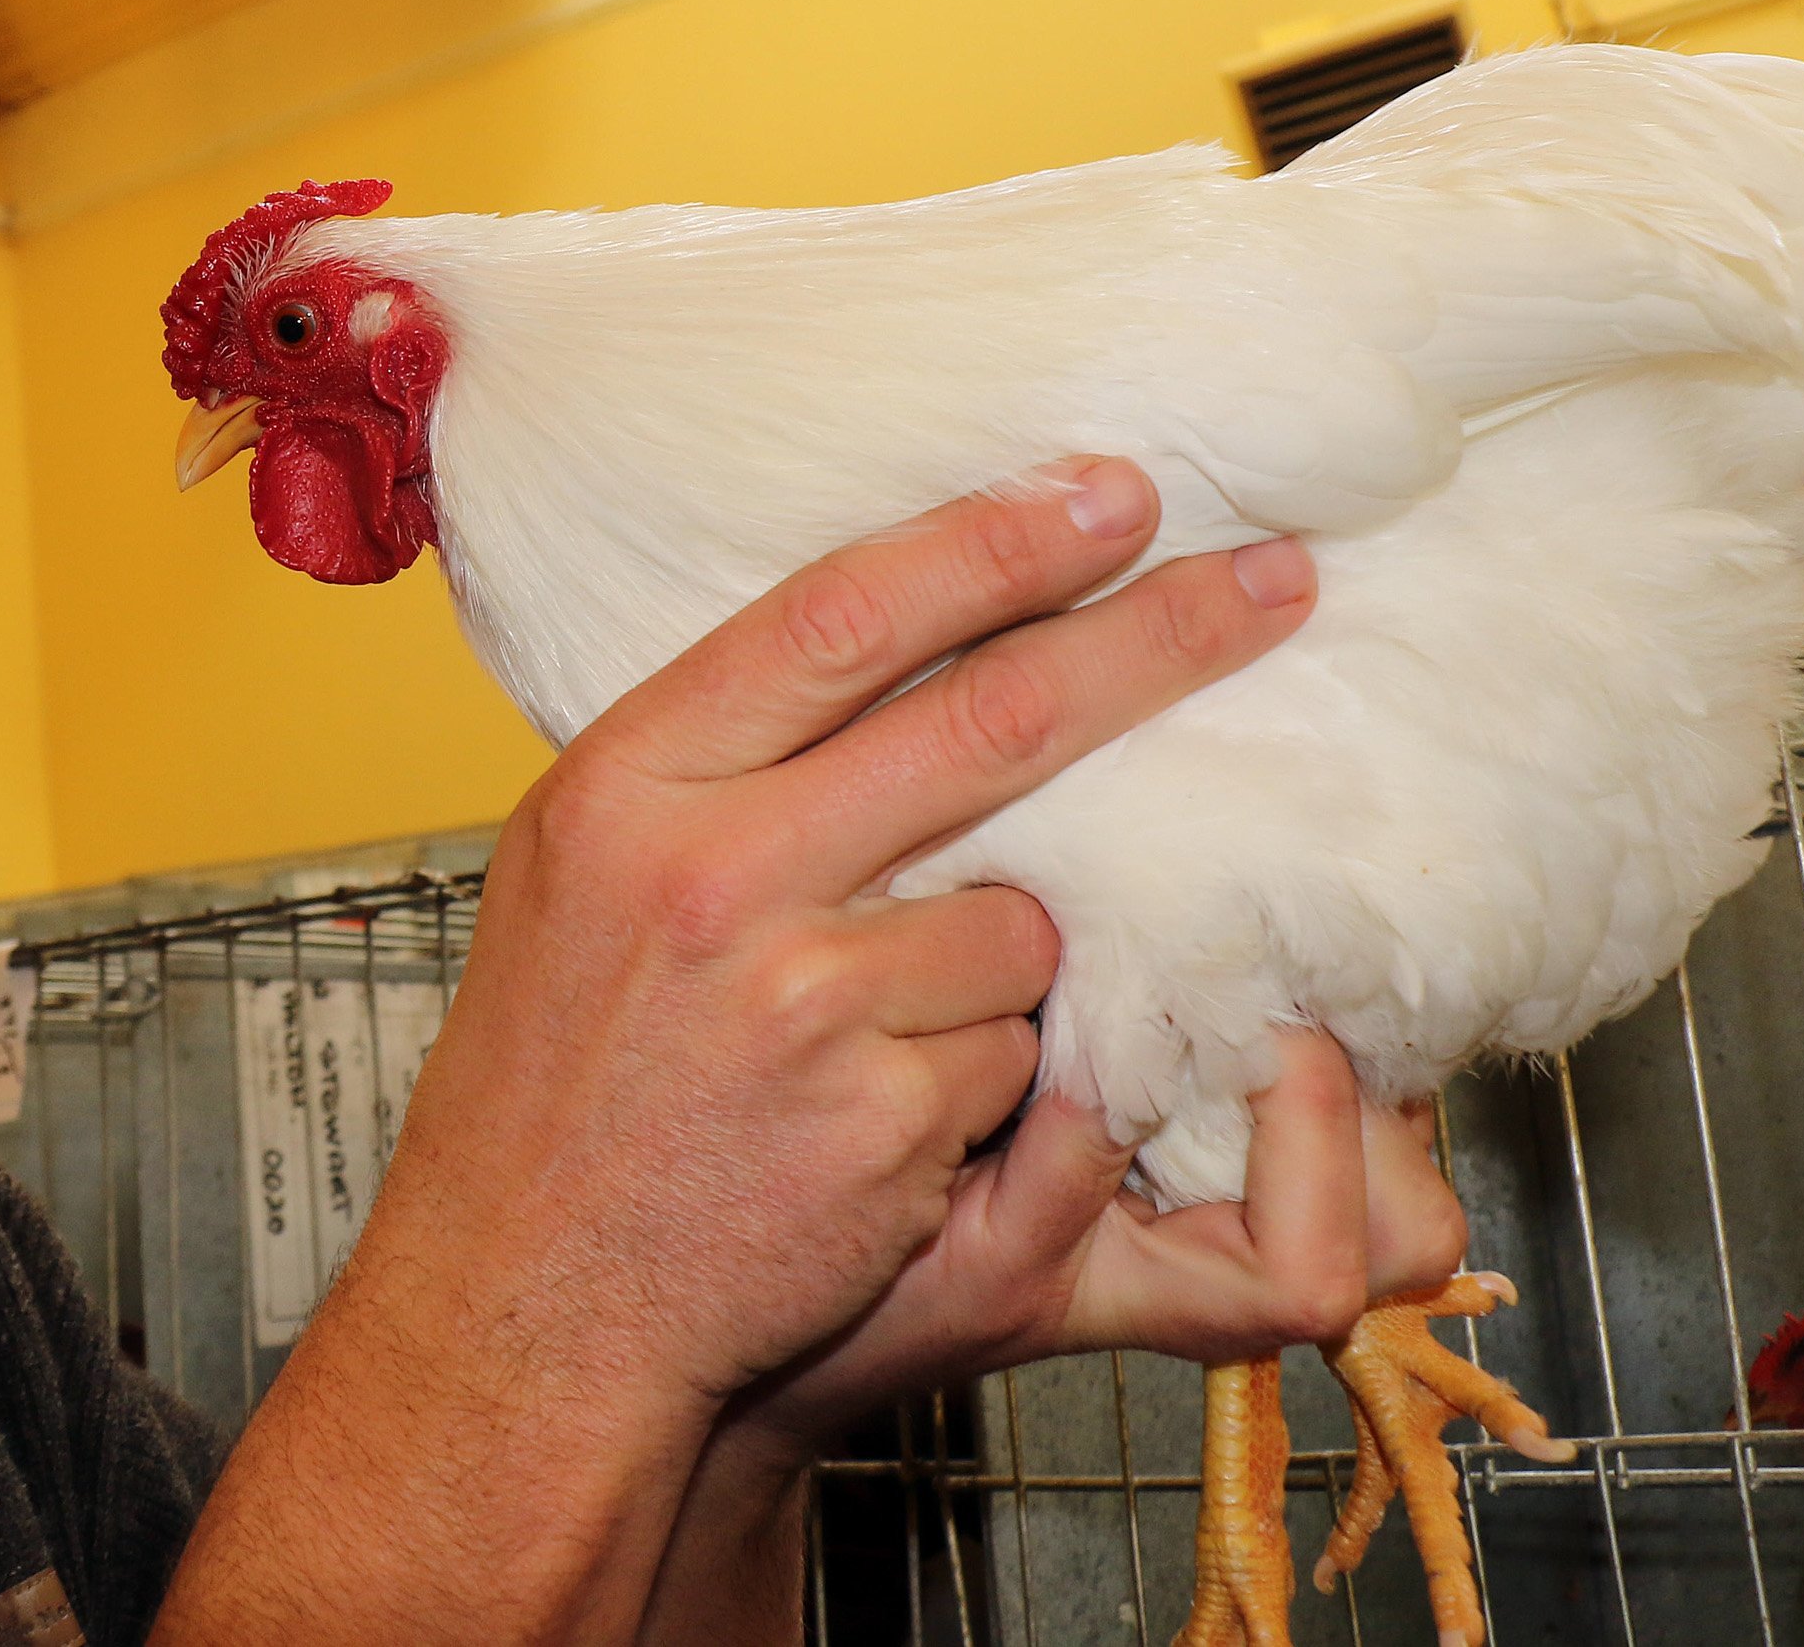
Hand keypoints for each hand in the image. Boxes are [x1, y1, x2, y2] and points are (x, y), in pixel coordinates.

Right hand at [154, 460, 1316, 1645]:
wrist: (527, 1309)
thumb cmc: (555, 1084)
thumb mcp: (581, 871)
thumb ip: (715, 764)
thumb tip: (897, 643)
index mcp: (629, 784)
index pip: (843, 618)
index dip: (996, 543)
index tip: (1113, 494)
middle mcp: (716, 876)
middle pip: (990, 723)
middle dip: (1156, 641)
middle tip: (1276, 580)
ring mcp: (807, 1004)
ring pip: (1022, 929)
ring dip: (996, 974)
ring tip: (859, 1039)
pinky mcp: (888, 1125)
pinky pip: (1012, 1063)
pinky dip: (978, 1090)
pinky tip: (867, 1129)